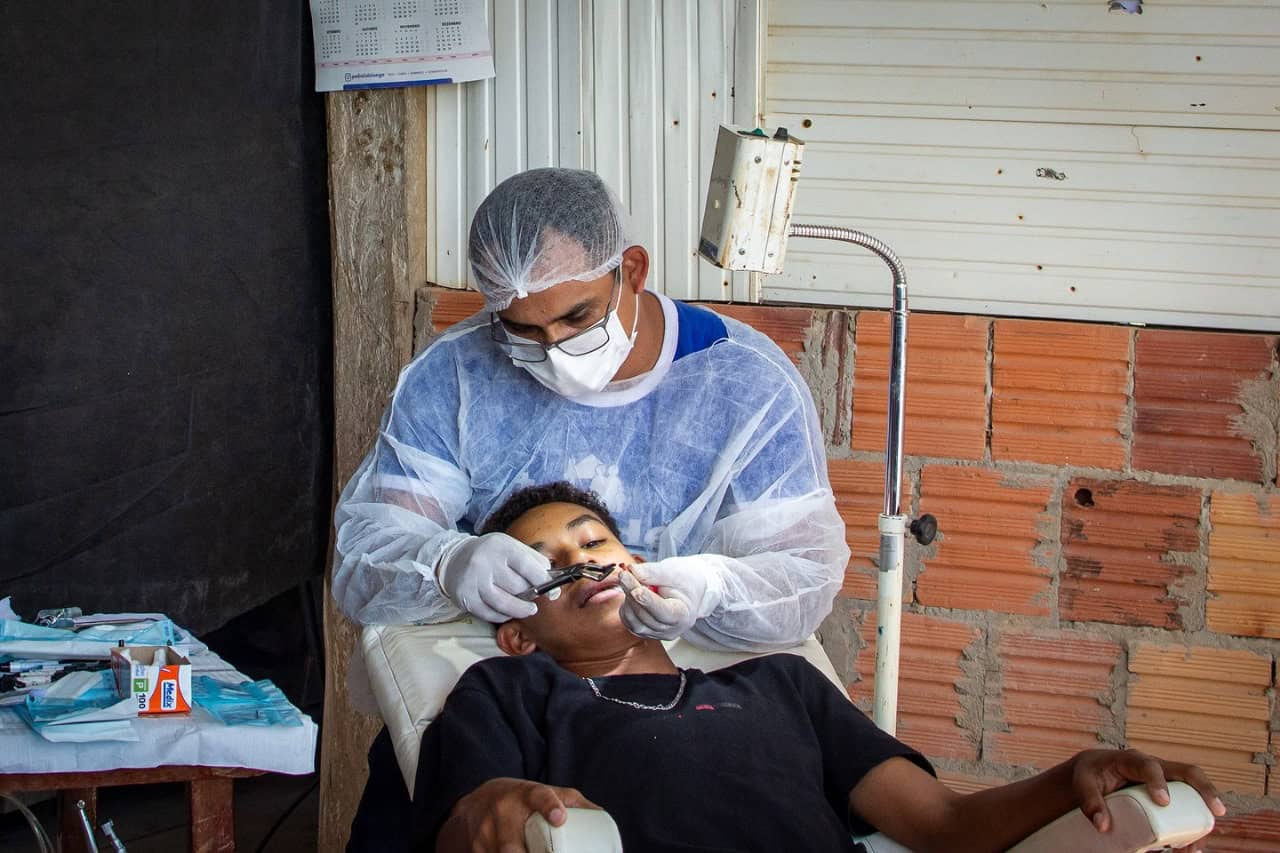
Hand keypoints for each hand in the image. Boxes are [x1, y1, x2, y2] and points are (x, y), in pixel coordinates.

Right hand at [436, 533, 551, 621]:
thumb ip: (532, 560)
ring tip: (529, 609)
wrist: (454, 559)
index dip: (544, 582)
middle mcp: (485, 562)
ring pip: (505, 604)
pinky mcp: (466, 598)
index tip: (553, 591)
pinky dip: (503, 615)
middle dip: (532, 595)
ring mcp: (474, 581)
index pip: (528, 567)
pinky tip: (509, 612)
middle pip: (518, 587)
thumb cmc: (490, 554)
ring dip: (522, 610)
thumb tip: (553, 580)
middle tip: (537, 598)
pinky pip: (490, 613)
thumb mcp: (510, 547)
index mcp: (501, 547)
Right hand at [438, 777, 599, 852]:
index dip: (549, 806)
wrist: (472, 805)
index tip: (560, 817)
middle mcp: (502, 813)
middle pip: (512, 846)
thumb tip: (602, 818)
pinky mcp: (474, 850)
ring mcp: (485, 835)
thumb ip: (571, 801)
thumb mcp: (541, 793)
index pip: (538, 796)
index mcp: (524, 795)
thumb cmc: (517, 800)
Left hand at [618, 556, 725, 639]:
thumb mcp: (674, 571)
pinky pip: (629, 622)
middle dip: (632, 594)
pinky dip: (626, 606)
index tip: (633, 586)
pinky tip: (631, 592)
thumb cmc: (684, 581)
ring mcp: (656, 634)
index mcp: (683, 616)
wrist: (688, 591)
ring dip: (628, 599)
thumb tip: (632, 570)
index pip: (663, 612)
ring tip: (631, 581)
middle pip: (646, 616)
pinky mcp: (645, 632)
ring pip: (634, 621)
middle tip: (624, 574)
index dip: (647, 600)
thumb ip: (653, 572)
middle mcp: (670, 630)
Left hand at [1071, 749, 1225, 845]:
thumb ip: (1090, 802)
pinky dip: (1193, 824)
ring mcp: (1165, 779)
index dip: (1158, 782)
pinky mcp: (1169, 793)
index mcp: (1132, 759)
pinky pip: (1188, 804)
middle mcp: (1154, 766)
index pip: (1149, 766)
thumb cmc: (1090, 774)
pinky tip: (1194, 845)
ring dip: (1203, 813)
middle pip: (1186, 772)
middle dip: (1205, 789)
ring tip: (1201, 841)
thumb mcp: (1083, 783)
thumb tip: (1103, 827)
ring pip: (1192, 791)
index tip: (1163, 802)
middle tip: (1216, 812)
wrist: (1093, 770)